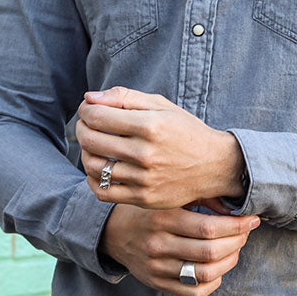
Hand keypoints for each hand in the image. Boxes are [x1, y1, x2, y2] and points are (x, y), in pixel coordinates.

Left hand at [77, 87, 245, 208]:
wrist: (215, 166)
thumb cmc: (186, 131)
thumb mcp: (161, 106)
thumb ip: (125, 97)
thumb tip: (89, 98)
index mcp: (150, 125)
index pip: (97, 116)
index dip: (86, 110)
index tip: (89, 109)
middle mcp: (146, 153)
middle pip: (91, 140)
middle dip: (81, 128)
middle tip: (86, 125)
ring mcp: (144, 179)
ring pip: (93, 166)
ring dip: (84, 153)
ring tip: (93, 146)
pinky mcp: (143, 198)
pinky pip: (102, 191)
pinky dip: (92, 179)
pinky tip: (99, 169)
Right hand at [100, 202, 258, 295]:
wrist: (115, 233)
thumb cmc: (151, 210)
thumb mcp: (170, 197)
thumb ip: (200, 198)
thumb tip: (236, 206)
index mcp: (162, 218)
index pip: (208, 228)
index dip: (237, 226)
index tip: (252, 220)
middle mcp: (158, 245)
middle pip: (210, 252)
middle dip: (237, 242)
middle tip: (245, 233)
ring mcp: (157, 268)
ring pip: (206, 274)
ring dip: (230, 261)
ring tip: (235, 248)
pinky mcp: (158, 284)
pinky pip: (195, 292)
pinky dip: (214, 281)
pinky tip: (219, 267)